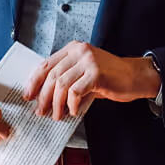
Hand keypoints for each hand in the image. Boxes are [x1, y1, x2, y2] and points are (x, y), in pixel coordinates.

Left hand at [22, 41, 161, 120]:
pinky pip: (75, 92)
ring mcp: (88, 61)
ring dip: (57, 104)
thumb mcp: (85, 72)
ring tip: (57, 115)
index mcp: (73, 49)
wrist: (135, 76)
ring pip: (61, 85)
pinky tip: (74, 111)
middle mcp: (79, 51)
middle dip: (43, 96)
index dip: (34, 81)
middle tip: (40, 111)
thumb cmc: (110, 77)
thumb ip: (67, 78)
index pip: (45, 64)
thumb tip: (45, 96)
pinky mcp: (97, 73)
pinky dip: (72, 105)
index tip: (28, 95)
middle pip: (51, 75)